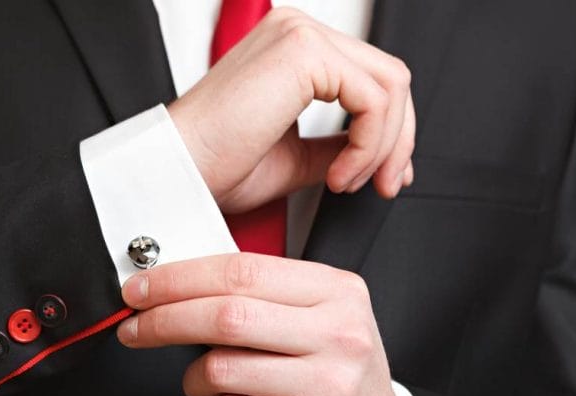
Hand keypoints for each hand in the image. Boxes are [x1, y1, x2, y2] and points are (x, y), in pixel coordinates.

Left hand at [116, 254, 401, 395]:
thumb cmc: (334, 374)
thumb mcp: (318, 319)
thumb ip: (261, 296)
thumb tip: (172, 283)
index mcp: (337, 292)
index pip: (241, 271)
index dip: (179, 278)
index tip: (140, 289)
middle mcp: (339, 334)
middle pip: (226, 316)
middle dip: (164, 320)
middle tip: (134, 329)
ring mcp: (329, 385)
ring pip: (221, 368)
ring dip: (193, 379)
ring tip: (203, 384)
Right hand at [168, 7, 414, 213]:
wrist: (177, 174)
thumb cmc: (212, 167)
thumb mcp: (294, 158)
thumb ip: (335, 147)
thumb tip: (376, 154)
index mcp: (292, 49)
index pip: (371, 77)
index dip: (392, 131)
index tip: (386, 175)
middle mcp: (297, 32)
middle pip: (390, 77)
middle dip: (398, 140)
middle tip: (385, 184)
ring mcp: (300, 35)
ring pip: (390, 86)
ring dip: (383, 147)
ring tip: (347, 182)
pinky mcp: (304, 52)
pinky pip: (374, 99)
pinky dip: (368, 146)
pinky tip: (339, 175)